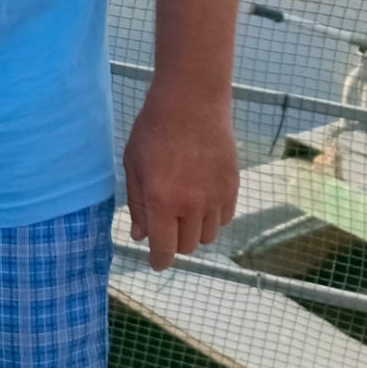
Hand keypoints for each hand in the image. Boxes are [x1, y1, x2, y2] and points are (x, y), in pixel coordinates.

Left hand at [122, 85, 238, 270]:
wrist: (191, 104)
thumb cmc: (153, 130)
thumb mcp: (133, 164)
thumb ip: (137, 203)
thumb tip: (140, 235)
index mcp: (162, 201)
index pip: (164, 248)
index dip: (159, 260)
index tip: (156, 263)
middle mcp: (191, 206)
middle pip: (187, 246)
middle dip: (174, 242)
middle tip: (165, 225)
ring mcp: (215, 199)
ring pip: (207, 236)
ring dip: (193, 231)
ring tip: (182, 209)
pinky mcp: (232, 189)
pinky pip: (224, 220)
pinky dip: (211, 218)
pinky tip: (200, 200)